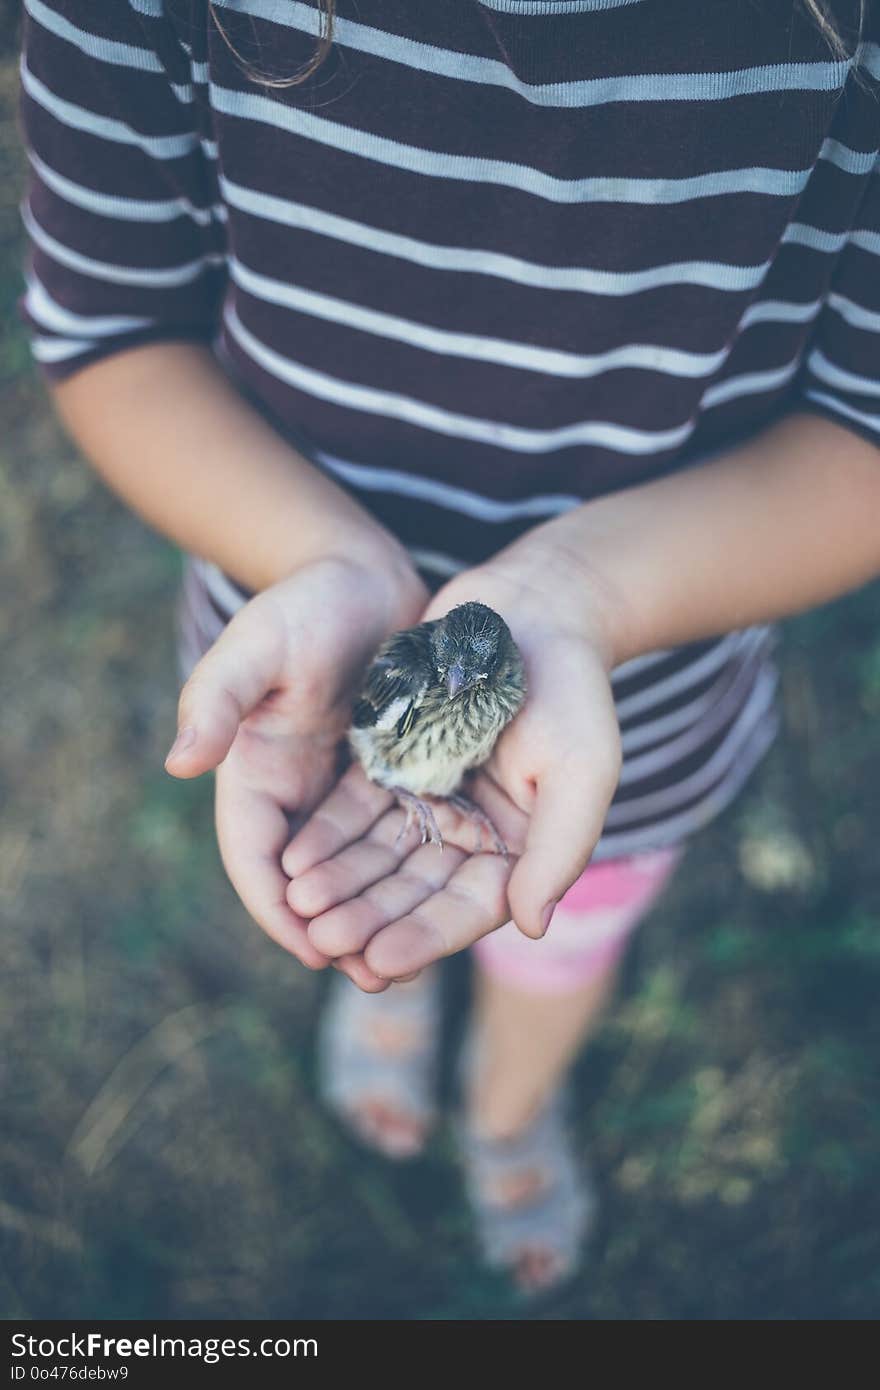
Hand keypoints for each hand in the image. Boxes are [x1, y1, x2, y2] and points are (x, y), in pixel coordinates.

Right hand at [165, 548, 427, 990]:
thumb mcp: (258, 642)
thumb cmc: (307, 602)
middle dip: (332, 930)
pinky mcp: (388, 776)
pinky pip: (396, 838)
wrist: (365, 574)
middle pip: (306, 878)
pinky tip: (444, 904)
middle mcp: (296, 790)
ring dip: (375, 915)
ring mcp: (342, 787)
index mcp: (255, 771)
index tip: (313, 950)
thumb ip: (218, 695)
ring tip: (407, 961)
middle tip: (372, 975)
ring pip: (355, 869)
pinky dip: (410, 874)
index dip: (277, 909)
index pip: (256, 856)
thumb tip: (179, 762)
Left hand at [282, 538, 622, 981]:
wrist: (538, 606)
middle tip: (323, 940)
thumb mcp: (583, 768)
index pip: (469, 907)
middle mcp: (472, 833)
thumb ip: (559, 848)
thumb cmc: (574, 688)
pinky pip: (356, 810)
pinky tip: (294, 860)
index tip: (380, 962)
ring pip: (379, 856)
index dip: (425, 937)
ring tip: (300, 906)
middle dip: (369, 917)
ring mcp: (431, 800)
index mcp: (521, 847)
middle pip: (414, 890)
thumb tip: (530, 926)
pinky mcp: (395, 765)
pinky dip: (329, 836)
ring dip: (342, 884)